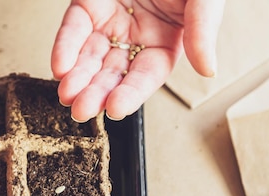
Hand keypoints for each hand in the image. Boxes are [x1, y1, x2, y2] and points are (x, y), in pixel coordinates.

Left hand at [51, 0, 224, 120]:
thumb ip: (202, 32)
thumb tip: (208, 70)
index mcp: (165, 43)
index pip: (145, 76)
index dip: (131, 94)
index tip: (115, 109)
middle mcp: (135, 38)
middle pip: (112, 73)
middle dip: (96, 93)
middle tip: (81, 111)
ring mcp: (109, 23)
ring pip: (90, 57)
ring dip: (77, 78)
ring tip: (67, 95)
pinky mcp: (88, 6)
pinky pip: (74, 29)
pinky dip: (65, 48)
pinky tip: (60, 67)